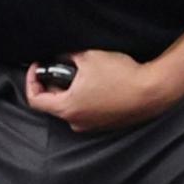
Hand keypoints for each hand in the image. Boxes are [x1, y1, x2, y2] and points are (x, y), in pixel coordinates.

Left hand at [22, 49, 183, 132]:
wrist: (152, 91)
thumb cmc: (120, 75)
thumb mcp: (88, 57)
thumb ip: (68, 57)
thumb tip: (61, 57)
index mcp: (66, 108)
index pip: (35, 100)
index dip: (32, 80)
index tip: (39, 66)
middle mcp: (76, 122)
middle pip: (53, 103)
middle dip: (53, 83)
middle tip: (61, 66)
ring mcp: (92, 126)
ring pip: (71, 107)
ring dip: (71, 91)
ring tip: (83, 73)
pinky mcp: (105, 125)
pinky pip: (87, 111)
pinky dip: (86, 98)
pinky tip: (99, 84)